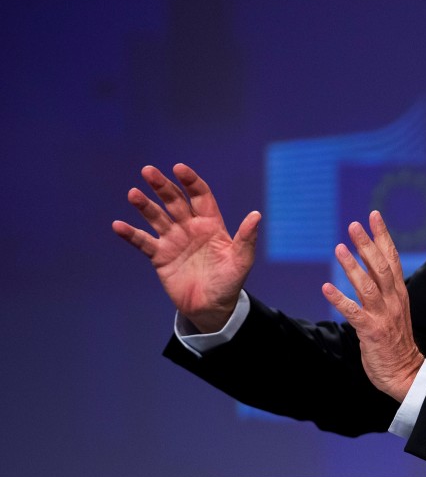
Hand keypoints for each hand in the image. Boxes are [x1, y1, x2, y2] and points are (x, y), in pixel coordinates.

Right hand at [112, 163, 259, 332]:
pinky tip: (118, 225)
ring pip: (157, 217)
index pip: (200, 196)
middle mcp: (190, 227)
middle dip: (162, 186)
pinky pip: (143, 242)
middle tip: (148, 171)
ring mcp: (174, 240)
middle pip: (175, 201)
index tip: (179, 168)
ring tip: (133, 194)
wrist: (211, 307)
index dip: (190, 181)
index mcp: (211, 224)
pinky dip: (131, 234)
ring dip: (145, 205)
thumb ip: (246, 238)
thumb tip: (256, 215)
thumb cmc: (229, 282)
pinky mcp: (160, 256)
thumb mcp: (241, 260)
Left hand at [322, 211, 423, 401]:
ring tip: (338, 248)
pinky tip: (326, 288)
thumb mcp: (394, 310)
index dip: (382, 236)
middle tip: (354, 225)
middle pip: (381, 267)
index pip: (392, 258)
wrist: (406, 373)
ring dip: (352, 266)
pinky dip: (340, 299)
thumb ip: (384, 289)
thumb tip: (370, 266)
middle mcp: (393, 300)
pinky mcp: (371, 332)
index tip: (373, 215)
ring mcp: (383, 316)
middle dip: (367, 245)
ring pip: (368, 286)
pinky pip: (353, 313)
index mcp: (399, 293)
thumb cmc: (396, 342)